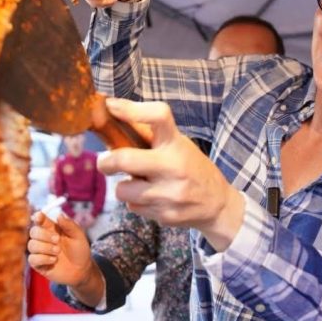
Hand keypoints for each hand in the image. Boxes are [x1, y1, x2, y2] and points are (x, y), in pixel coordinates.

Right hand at [27, 210, 94, 288]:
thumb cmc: (80, 250)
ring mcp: (40, 251)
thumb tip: (59, 215)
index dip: (38, 217)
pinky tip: (54, 260)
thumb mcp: (78, 236)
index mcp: (52, 229)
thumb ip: (69, 225)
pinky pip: (32, 259)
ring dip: (45, 248)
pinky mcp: (38, 264)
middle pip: (33, 231)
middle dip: (44, 235)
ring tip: (58, 251)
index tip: (39, 217)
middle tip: (57, 239)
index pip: (40, 220)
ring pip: (32, 245)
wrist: (81, 269)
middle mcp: (44, 239)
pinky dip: (43, 258)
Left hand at [96, 98, 244, 250]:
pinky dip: (136, 202)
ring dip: (124, 187)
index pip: (157, 116)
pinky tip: (151, 198)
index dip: (131, 109)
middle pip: (125, 159)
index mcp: (176, 143)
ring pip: (123, 190)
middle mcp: (174, 166)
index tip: (111, 105)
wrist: (216, 203)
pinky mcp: (165, 215)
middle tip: (105, 162)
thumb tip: (110, 114)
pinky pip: (133, 207)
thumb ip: (148, 134)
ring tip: (138, 183)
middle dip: (106, 162)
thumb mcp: (178, 145)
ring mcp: (170, 193)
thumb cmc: (191, 167)